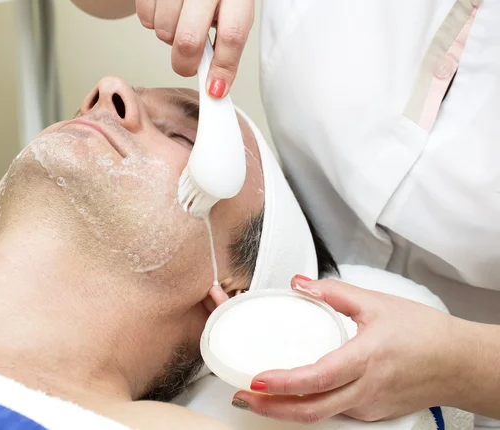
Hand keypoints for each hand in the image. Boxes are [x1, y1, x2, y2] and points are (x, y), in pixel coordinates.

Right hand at [135, 0, 253, 97]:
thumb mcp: (232, 11)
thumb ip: (227, 44)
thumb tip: (217, 86)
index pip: (232, 35)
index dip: (222, 67)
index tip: (215, 90)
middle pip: (189, 40)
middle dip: (186, 63)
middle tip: (188, 65)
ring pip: (165, 31)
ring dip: (169, 39)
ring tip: (179, 24)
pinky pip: (146, 18)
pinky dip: (154, 22)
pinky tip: (166, 11)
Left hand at [232, 277, 467, 423]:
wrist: (459, 363)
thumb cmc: (425, 333)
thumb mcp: (377, 303)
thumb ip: (334, 292)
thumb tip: (300, 282)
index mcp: (365, 359)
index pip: (317, 378)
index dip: (283, 384)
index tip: (256, 380)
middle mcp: (365, 390)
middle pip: (311, 410)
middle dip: (270, 408)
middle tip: (242, 397)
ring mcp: (369, 406)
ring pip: (321, 415)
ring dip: (286, 410)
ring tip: (260, 396)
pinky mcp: (372, 412)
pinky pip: (336, 413)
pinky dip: (309, 406)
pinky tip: (295, 394)